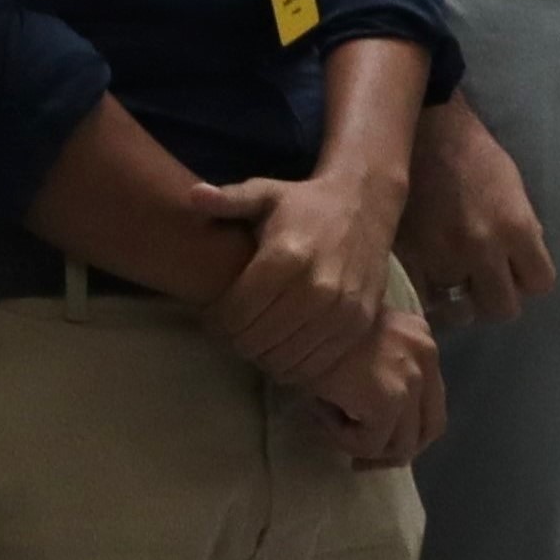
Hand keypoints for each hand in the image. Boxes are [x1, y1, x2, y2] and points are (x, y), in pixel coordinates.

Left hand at [188, 160, 400, 384]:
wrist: (365, 205)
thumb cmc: (305, 204)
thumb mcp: (265, 194)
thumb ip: (228, 200)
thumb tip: (193, 195)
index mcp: (286, 258)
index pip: (234, 315)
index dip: (215, 322)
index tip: (212, 315)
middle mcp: (316, 287)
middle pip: (255, 340)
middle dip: (235, 340)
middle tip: (233, 329)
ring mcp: (341, 308)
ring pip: (283, 358)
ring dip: (263, 355)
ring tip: (257, 338)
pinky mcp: (360, 322)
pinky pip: (316, 365)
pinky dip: (294, 366)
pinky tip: (284, 348)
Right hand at [301, 308, 444, 470]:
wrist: (297, 317)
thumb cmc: (317, 331)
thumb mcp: (361, 347)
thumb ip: (382, 377)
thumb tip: (379, 432)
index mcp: (422, 341)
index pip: (432, 402)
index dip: (406, 432)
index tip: (375, 443)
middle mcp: (427, 356)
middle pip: (430, 428)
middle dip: (395, 453)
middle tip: (361, 462)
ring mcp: (413, 379)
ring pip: (401, 445)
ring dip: (365, 448)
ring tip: (334, 432)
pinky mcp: (390, 400)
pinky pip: (372, 445)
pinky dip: (345, 442)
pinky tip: (325, 420)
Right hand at [396, 95, 556, 329]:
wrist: (422, 132)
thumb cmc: (473, 154)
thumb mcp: (513, 187)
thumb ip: (522, 229)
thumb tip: (523, 264)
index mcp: (516, 227)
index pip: (540, 283)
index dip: (529, 279)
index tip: (517, 271)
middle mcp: (483, 249)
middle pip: (503, 308)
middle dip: (497, 296)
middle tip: (485, 282)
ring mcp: (442, 258)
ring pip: (462, 313)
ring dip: (461, 301)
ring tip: (454, 283)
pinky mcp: (408, 260)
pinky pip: (426, 302)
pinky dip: (429, 297)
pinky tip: (429, 282)